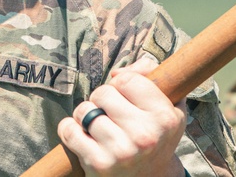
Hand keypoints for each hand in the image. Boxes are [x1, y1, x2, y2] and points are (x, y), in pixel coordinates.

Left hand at [57, 54, 186, 176]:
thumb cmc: (154, 135)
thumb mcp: (167, 105)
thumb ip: (150, 75)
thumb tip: (117, 72)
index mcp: (164, 117)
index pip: (126, 79)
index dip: (121, 85)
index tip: (126, 98)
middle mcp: (145, 135)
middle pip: (102, 92)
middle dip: (102, 100)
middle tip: (112, 115)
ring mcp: (121, 151)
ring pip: (84, 110)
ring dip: (85, 115)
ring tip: (99, 128)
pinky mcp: (98, 164)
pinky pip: (68, 129)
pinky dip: (70, 129)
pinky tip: (83, 137)